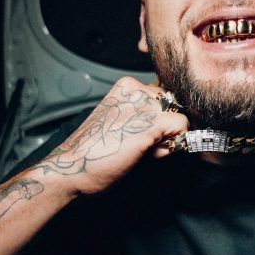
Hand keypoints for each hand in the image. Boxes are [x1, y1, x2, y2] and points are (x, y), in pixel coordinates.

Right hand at [35, 77, 187, 194]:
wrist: (72, 168)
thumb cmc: (93, 151)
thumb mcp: (118, 120)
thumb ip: (140, 113)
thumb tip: (171, 120)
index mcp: (127, 86)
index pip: (163, 97)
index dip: (156, 120)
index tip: (136, 134)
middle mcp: (137, 89)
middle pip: (174, 107)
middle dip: (164, 129)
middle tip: (139, 146)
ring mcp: (145, 104)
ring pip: (180, 117)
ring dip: (166, 139)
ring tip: (141, 150)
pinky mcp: (153, 122)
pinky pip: (182, 127)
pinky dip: (170, 146)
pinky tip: (147, 153)